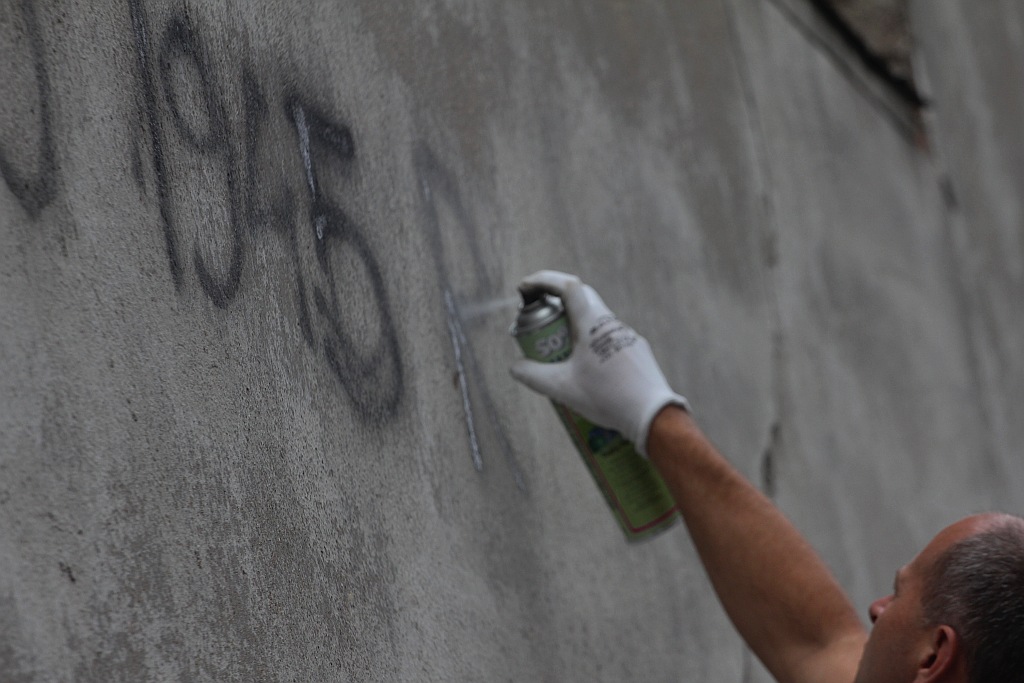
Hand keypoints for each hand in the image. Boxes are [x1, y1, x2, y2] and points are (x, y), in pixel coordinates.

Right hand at [510, 270, 687, 454]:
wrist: (653, 415)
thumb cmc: (607, 398)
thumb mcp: (562, 388)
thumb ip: (532, 375)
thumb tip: (515, 366)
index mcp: (593, 323)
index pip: (567, 286)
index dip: (543, 281)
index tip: (524, 289)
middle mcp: (612, 323)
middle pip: (581, 297)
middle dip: (556, 302)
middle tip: (539, 320)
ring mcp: (627, 336)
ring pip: (596, 319)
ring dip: (574, 326)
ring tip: (561, 353)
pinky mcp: (637, 351)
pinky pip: (609, 338)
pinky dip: (592, 343)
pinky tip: (588, 370)